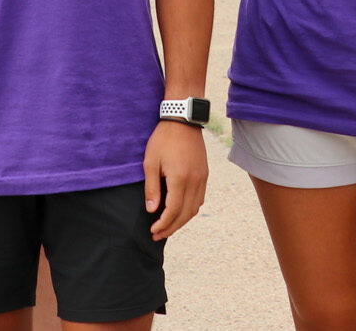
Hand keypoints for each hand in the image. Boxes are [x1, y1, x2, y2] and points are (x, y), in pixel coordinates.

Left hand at [144, 119, 207, 239]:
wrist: (183, 120)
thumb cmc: (163, 140)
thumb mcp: (151, 162)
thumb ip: (152, 188)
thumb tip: (152, 210)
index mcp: (180, 179)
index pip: (173, 211)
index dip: (163, 224)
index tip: (153, 230)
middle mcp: (194, 181)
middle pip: (186, 214)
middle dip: (172, 227)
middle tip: (158, 234)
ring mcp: (202, 177)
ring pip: (195, 208)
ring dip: (182, 220)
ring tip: (168, 226)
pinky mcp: (204, 173)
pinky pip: (200, 198)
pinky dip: (190, 209)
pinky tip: (180, 211)